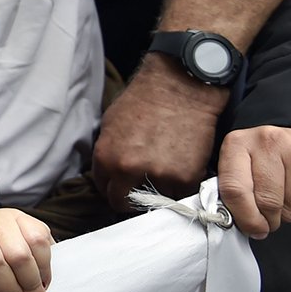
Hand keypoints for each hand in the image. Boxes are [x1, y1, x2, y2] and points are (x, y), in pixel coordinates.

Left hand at [92, 58, 222, 212]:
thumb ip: (108, 153)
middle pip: (124, 203)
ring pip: (155, 201)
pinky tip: (180, 171)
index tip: (122, 185)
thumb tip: (109, 172)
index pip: (104, 189)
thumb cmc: (144, 100)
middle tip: (141, 188)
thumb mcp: (111, 124)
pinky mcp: (185, 179)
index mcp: (106, 158)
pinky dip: (180, 188)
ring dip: (159, 191)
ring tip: (164, 173)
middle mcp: (128, 171)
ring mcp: (158, 177)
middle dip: (130, 198)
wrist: (180, 88)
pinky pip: (180, 195)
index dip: (114, 187)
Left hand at [217, 124, 290, 237]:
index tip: (252, 228)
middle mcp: (265, 142)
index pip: (234, 189)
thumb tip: (231, 221)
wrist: (289, 139)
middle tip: (266, 218)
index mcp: (237, 144)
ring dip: (286, 213)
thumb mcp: (238, 163)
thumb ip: (231, 188)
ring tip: (281, 197)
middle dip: (267, 220)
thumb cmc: (260, 157)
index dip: (244, 217)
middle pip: (266, 202)